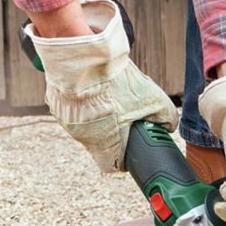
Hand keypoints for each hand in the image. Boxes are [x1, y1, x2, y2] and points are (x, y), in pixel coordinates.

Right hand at [24, 0, 177, 171]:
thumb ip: (165, 116)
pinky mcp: (56, 105)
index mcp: (104, 144)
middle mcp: (83, 138)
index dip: (123, 159)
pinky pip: (71, 108)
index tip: (130, 146)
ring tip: (107, 96)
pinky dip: (81, 102)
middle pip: (99, 144)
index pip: (112, 167)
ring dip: (95, 116)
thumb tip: (169, 124)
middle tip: (122, 114)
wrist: (83, 59)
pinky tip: (90, 87)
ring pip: (84, 125)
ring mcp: (66, 122)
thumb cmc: (115, 82)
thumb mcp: (151, 98)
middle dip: (111, 132)